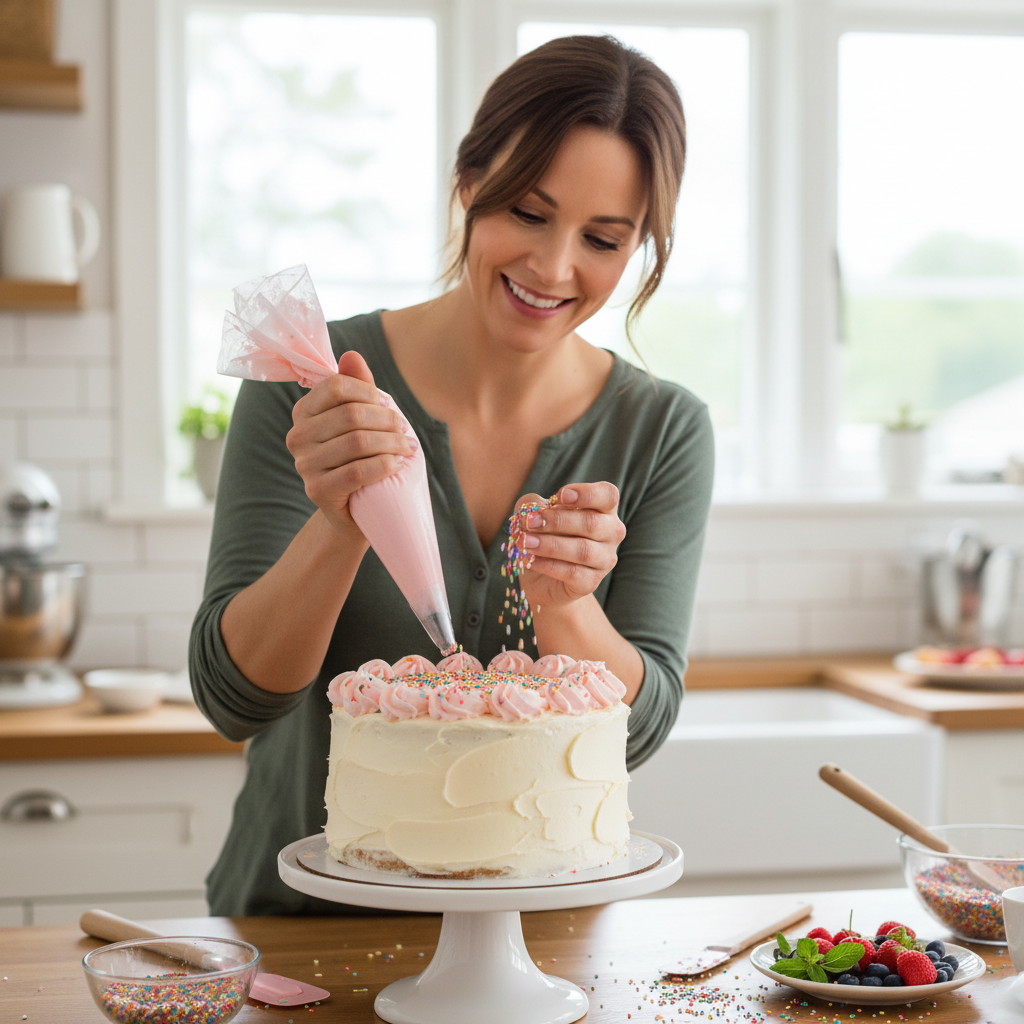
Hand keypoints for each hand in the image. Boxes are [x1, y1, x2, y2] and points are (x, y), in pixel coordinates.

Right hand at [286, 350, 416, 533]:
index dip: (369, 392)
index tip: (389, 406)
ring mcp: (304, 465)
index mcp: (304, 412)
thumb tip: (351, 355)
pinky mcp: (317, 491)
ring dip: (392, 443)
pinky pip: (358, 471)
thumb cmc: (360, 458)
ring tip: (408, 448)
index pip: (337, 386)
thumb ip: (357, 387)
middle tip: (405, 431)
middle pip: (351, 414)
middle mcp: (297, 436)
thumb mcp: (360, 420)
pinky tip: (397, 464)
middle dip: (387, 420)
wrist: (353, 511)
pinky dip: (384, 465)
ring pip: (357, 442)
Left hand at [515, 482, 625, 608]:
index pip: (608, 495)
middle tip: (530, 522)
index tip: (561, 495)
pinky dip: (547, 565)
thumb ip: (532, 505)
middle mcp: (611, 533)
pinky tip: (529, 560)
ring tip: (525, 542)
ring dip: (550, 545)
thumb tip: (531, 507)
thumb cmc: (545, 536)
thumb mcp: (535, 515)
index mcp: (604, 509)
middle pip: (592, 523)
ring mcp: (605, 559)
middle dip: (557, 521)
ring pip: (583, 550)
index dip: (587, 494)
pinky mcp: (591, 582)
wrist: (541, 578)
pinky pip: (572, 572)